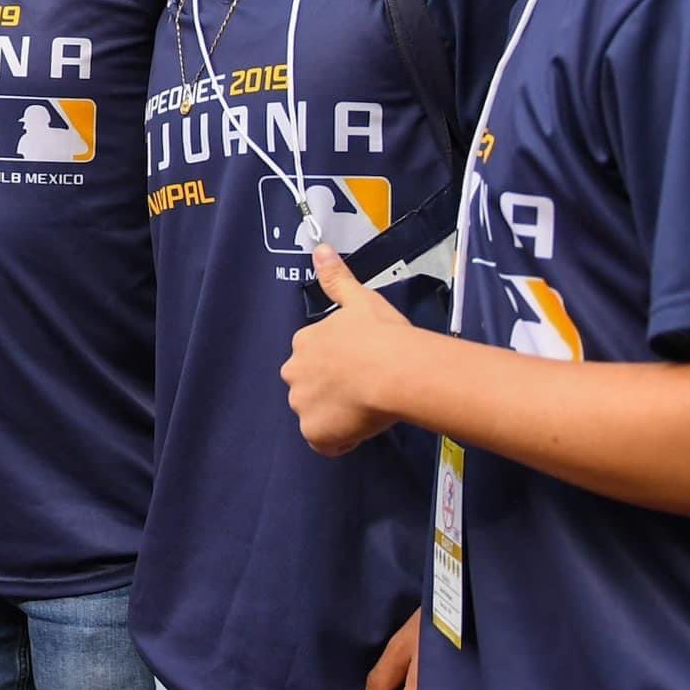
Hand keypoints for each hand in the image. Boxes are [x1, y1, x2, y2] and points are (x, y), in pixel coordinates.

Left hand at [283, 244, 409, 454]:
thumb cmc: (382, 334)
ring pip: (315, 414)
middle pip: (308, 386)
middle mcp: (294, 372)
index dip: (338, 364)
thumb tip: (319, 247)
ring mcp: (302, 404)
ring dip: (334, 416)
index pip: (313, 357)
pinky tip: (362, 430)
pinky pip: (325, 442)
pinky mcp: (314, 432)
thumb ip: (337, 278)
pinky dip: (340, 440)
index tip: (360, 365)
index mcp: (304, 342)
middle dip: (329, 390)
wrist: (395, 371)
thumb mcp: (360, 299)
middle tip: (363, 390)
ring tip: (366, 410)